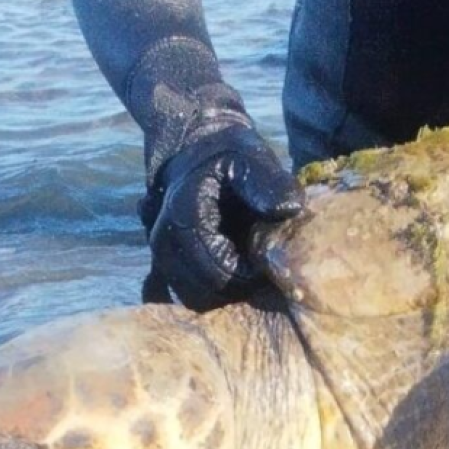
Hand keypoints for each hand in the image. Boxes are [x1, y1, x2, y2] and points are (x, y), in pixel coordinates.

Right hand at [141, 124, 305, 310]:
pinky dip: (206, 291)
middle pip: (204, 292)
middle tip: (259, 266)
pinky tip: (224, 273)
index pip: (221, 273)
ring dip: (222, 290)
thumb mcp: (252, 158)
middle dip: (236, 286)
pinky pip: (182, 294)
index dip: (250, 275)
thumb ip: (269, 182)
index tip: (268, 258)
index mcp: (185, 217)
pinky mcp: (162, 263)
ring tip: (243, 266)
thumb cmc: (228, 156)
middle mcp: (164, 240)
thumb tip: (288, 209)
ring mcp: (159, 255)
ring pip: (193, 298)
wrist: (195, 149)